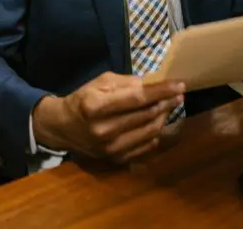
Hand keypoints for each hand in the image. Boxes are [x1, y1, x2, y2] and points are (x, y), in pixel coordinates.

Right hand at [32, 72, 185, 163]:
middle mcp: (104, 130)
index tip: (180, 84)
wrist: (63, 128)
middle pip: (146, 115)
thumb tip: (152, 85)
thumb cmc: (82, 100)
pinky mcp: (116, 160)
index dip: (161, 91)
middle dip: (167, 102)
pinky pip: (147, 146)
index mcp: (95, 107)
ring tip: (169, 105)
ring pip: (151, 131)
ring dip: (164, 116)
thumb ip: (126, 83)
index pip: (137, 98)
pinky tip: (157, 121)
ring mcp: (111, 148)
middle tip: (179, 93)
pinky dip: (156, 132)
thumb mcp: (99, 83)